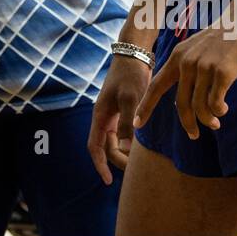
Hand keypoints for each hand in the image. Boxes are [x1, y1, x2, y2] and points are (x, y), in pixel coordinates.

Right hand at [87, 52, 151, 184]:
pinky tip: (142, 147)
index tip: (109, 181)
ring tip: (139, 162)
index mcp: (100, 116)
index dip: (99, 165)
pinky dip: (130, 142)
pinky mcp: (122, 110)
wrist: (133, 54)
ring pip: (115, 141)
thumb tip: (125, 150)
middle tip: (135, 169)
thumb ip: (127, 124)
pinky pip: (123, 133)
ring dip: (124, 153)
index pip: (95, 147)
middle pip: (107, 147)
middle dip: (118, 161)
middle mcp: (104, 117)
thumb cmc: (130, 75)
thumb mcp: (129, 99)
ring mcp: (113, 114)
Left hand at [133, 9, 236, 139]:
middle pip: (180, 104)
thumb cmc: (224, 36)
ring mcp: (204, 66)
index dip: (146, 106)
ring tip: (215, 123)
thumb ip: (189, 68)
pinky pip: (216, 102)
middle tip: (194, 135)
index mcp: (177, 57)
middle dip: (187, 124)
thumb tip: (186, 97)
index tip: (138, 123)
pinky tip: (224, 109)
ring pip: (199, 106)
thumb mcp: (198, 49)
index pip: (156, 86)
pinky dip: (219, 110)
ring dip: (207, 120)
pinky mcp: (223, 71)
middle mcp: (186, 62)